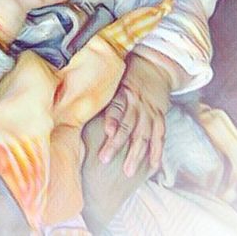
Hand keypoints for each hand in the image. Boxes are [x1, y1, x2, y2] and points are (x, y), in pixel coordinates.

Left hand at [98, 53, 170, 175]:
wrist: (155, 65)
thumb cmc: (129, 73)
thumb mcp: (115, 77)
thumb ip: (101, 91)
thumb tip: (75, 100)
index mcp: (124, 92)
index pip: (117, 107)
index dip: (113, 119)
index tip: (107, 131)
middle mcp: (137, 103)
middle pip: (128, 126)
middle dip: (117, 144)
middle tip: (105, 159)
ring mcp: (150, 112)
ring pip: (144, 135)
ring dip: (136, 154)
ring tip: (128, 171)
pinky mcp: (160, 117)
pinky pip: (160, 136)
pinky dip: (157, 151)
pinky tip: (152, 166)